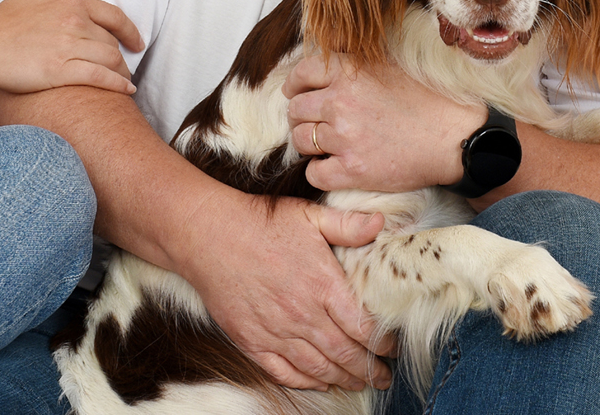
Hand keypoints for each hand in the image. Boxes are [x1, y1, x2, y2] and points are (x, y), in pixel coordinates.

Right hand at [0, 0, 143, 94]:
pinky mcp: (59, 72)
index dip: (130, 30)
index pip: (114, 16)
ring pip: (110, 60)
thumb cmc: (5, 18)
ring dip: (123, 72)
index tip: (138, 42)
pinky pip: (99, 78)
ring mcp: (67, 48)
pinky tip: (126, 91)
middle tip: (126, 67)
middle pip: (112, 41)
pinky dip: (117, 85)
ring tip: (125, 81)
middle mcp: (73, 23)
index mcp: (71, 4)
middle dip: (123, 56)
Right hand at [181, 194, 392, 389]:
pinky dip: (306, 382)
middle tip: (383, 377)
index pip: (363, 326)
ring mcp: (276, 332)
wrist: (208, 236)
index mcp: (322, 285)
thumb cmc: (259, 223)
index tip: (392, 348)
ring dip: (342, 379)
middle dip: (368, 369)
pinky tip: (319, 383)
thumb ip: (347, 225)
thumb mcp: (308, 215)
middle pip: (344, 354)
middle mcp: (303, 314)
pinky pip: (284, 372)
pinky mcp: (252, 341)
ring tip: (358, 383)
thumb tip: (380, 224)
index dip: (382, 342)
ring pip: (318, 368)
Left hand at [285, 54, 480, 192]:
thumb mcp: (389, 65)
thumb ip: (355, 63)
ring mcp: (344, 136)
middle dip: (301, 117)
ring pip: (300, 140)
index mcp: (349, 71)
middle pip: (295, 109)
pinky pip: (314, 173)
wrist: (454, 138)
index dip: (295, 85)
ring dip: (309, 144)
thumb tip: (327, 61)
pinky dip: (319, 171)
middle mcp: (341, 101)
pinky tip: (334, 167)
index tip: (297, 93)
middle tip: (314, 123)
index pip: (301, 73)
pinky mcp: (352, 169)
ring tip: (327, 145)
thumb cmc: (427, 101)